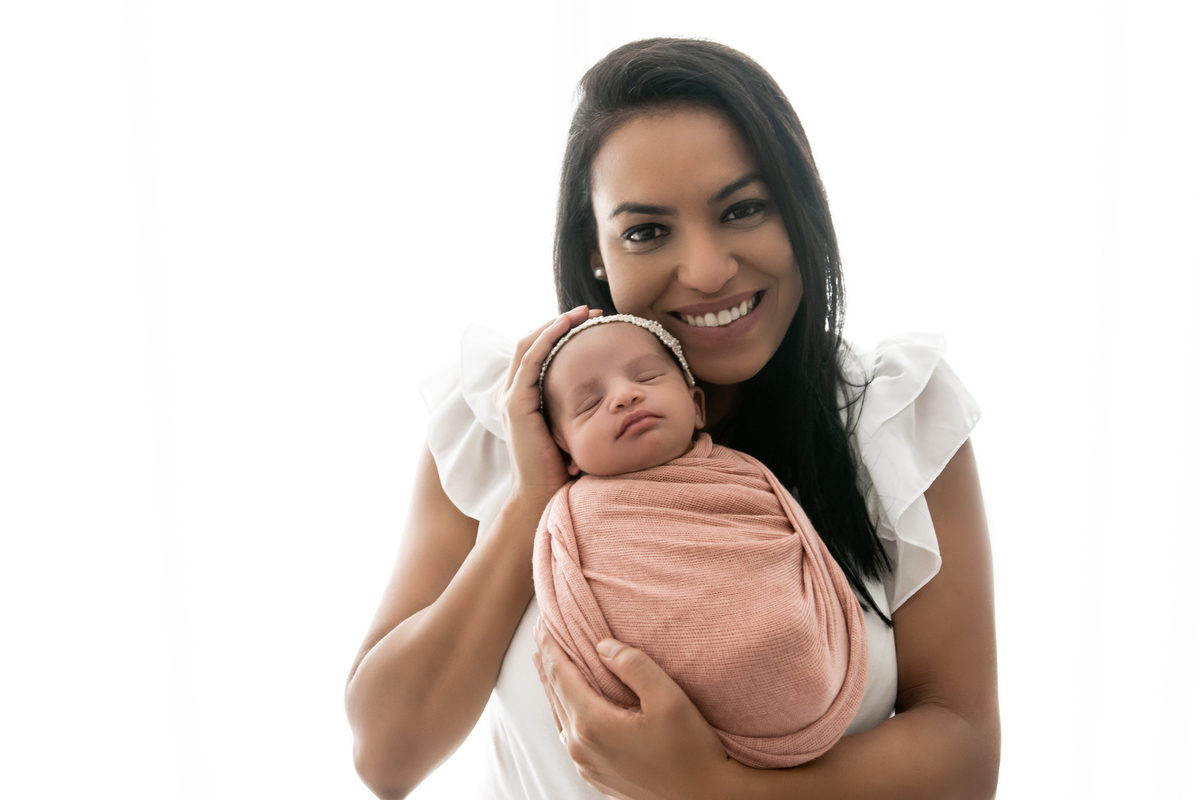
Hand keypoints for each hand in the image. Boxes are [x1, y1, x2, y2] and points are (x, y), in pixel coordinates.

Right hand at [495, 306, 600, 506]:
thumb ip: (576, 407)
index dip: (560, 333)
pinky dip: (547, 338)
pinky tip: (567, 327)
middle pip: (529, 342)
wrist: (542, 496)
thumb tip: (609, 394)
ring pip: (528, 345)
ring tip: (584, 314)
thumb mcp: (569, 427)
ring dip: (556, 325)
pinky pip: (531, 360)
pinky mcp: (516, 405)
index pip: (536, 352)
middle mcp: (511, 393)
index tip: (591, 323)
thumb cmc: (561, 467)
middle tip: (591, 312)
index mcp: (521, 397)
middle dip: (560, 323)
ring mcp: (510, 398)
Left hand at [532, 618, 736, 799]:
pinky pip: (570, 736)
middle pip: (555, 694)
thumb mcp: (668, 698)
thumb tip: (603, 646)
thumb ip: (634, 665)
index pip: (560, 674)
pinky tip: (570, 704)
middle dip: (548, 662)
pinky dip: (565, 711)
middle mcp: (581, 747)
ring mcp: (587, 765)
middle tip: (541, 635)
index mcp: (593, 724)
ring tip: (549, 664)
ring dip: (554, 687)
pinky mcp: (597, 776)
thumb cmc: (692, 749)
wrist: (706, 798)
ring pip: (560, 716)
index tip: (543, 623)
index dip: (550, 645)